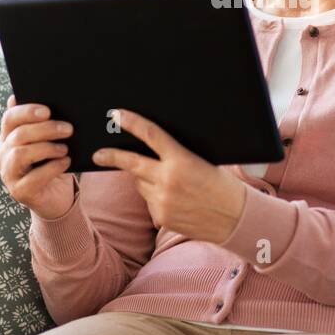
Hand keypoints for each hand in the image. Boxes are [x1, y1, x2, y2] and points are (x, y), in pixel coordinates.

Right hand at [0, 94, 76, 219]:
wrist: (57, 197)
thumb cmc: (52, 163)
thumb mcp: (49, 141)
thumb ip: (44, 123)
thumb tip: (47, 102)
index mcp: (8, 138)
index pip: (9, 118)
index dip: (26, 111)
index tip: (47, 110)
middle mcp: (3, 155)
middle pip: (18, 135)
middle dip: (45, 129)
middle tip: (68, 128)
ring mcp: (8, 175)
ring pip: (21, 154)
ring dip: (47, 148)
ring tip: (65, 148)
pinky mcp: (19, 192)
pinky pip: (33, 178)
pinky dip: (52, 168)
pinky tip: (65, 162)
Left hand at [91, 108, 246, 243]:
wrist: (236, 218)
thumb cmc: (223, 186)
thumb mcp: (202, 163)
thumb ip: (176, 157)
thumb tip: (152, 151)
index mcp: (181, 160)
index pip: (150, 135)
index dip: (132, 122)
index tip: (118, 115)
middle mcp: (167, 180)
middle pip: (130, 163)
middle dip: (111, 157)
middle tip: (98, 154)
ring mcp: (162, 201)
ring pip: (140, 184)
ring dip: (146, 180)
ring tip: (171, 184)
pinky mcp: (161, 217)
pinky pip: (149, 202)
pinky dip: (156, 198)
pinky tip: (176, 200)